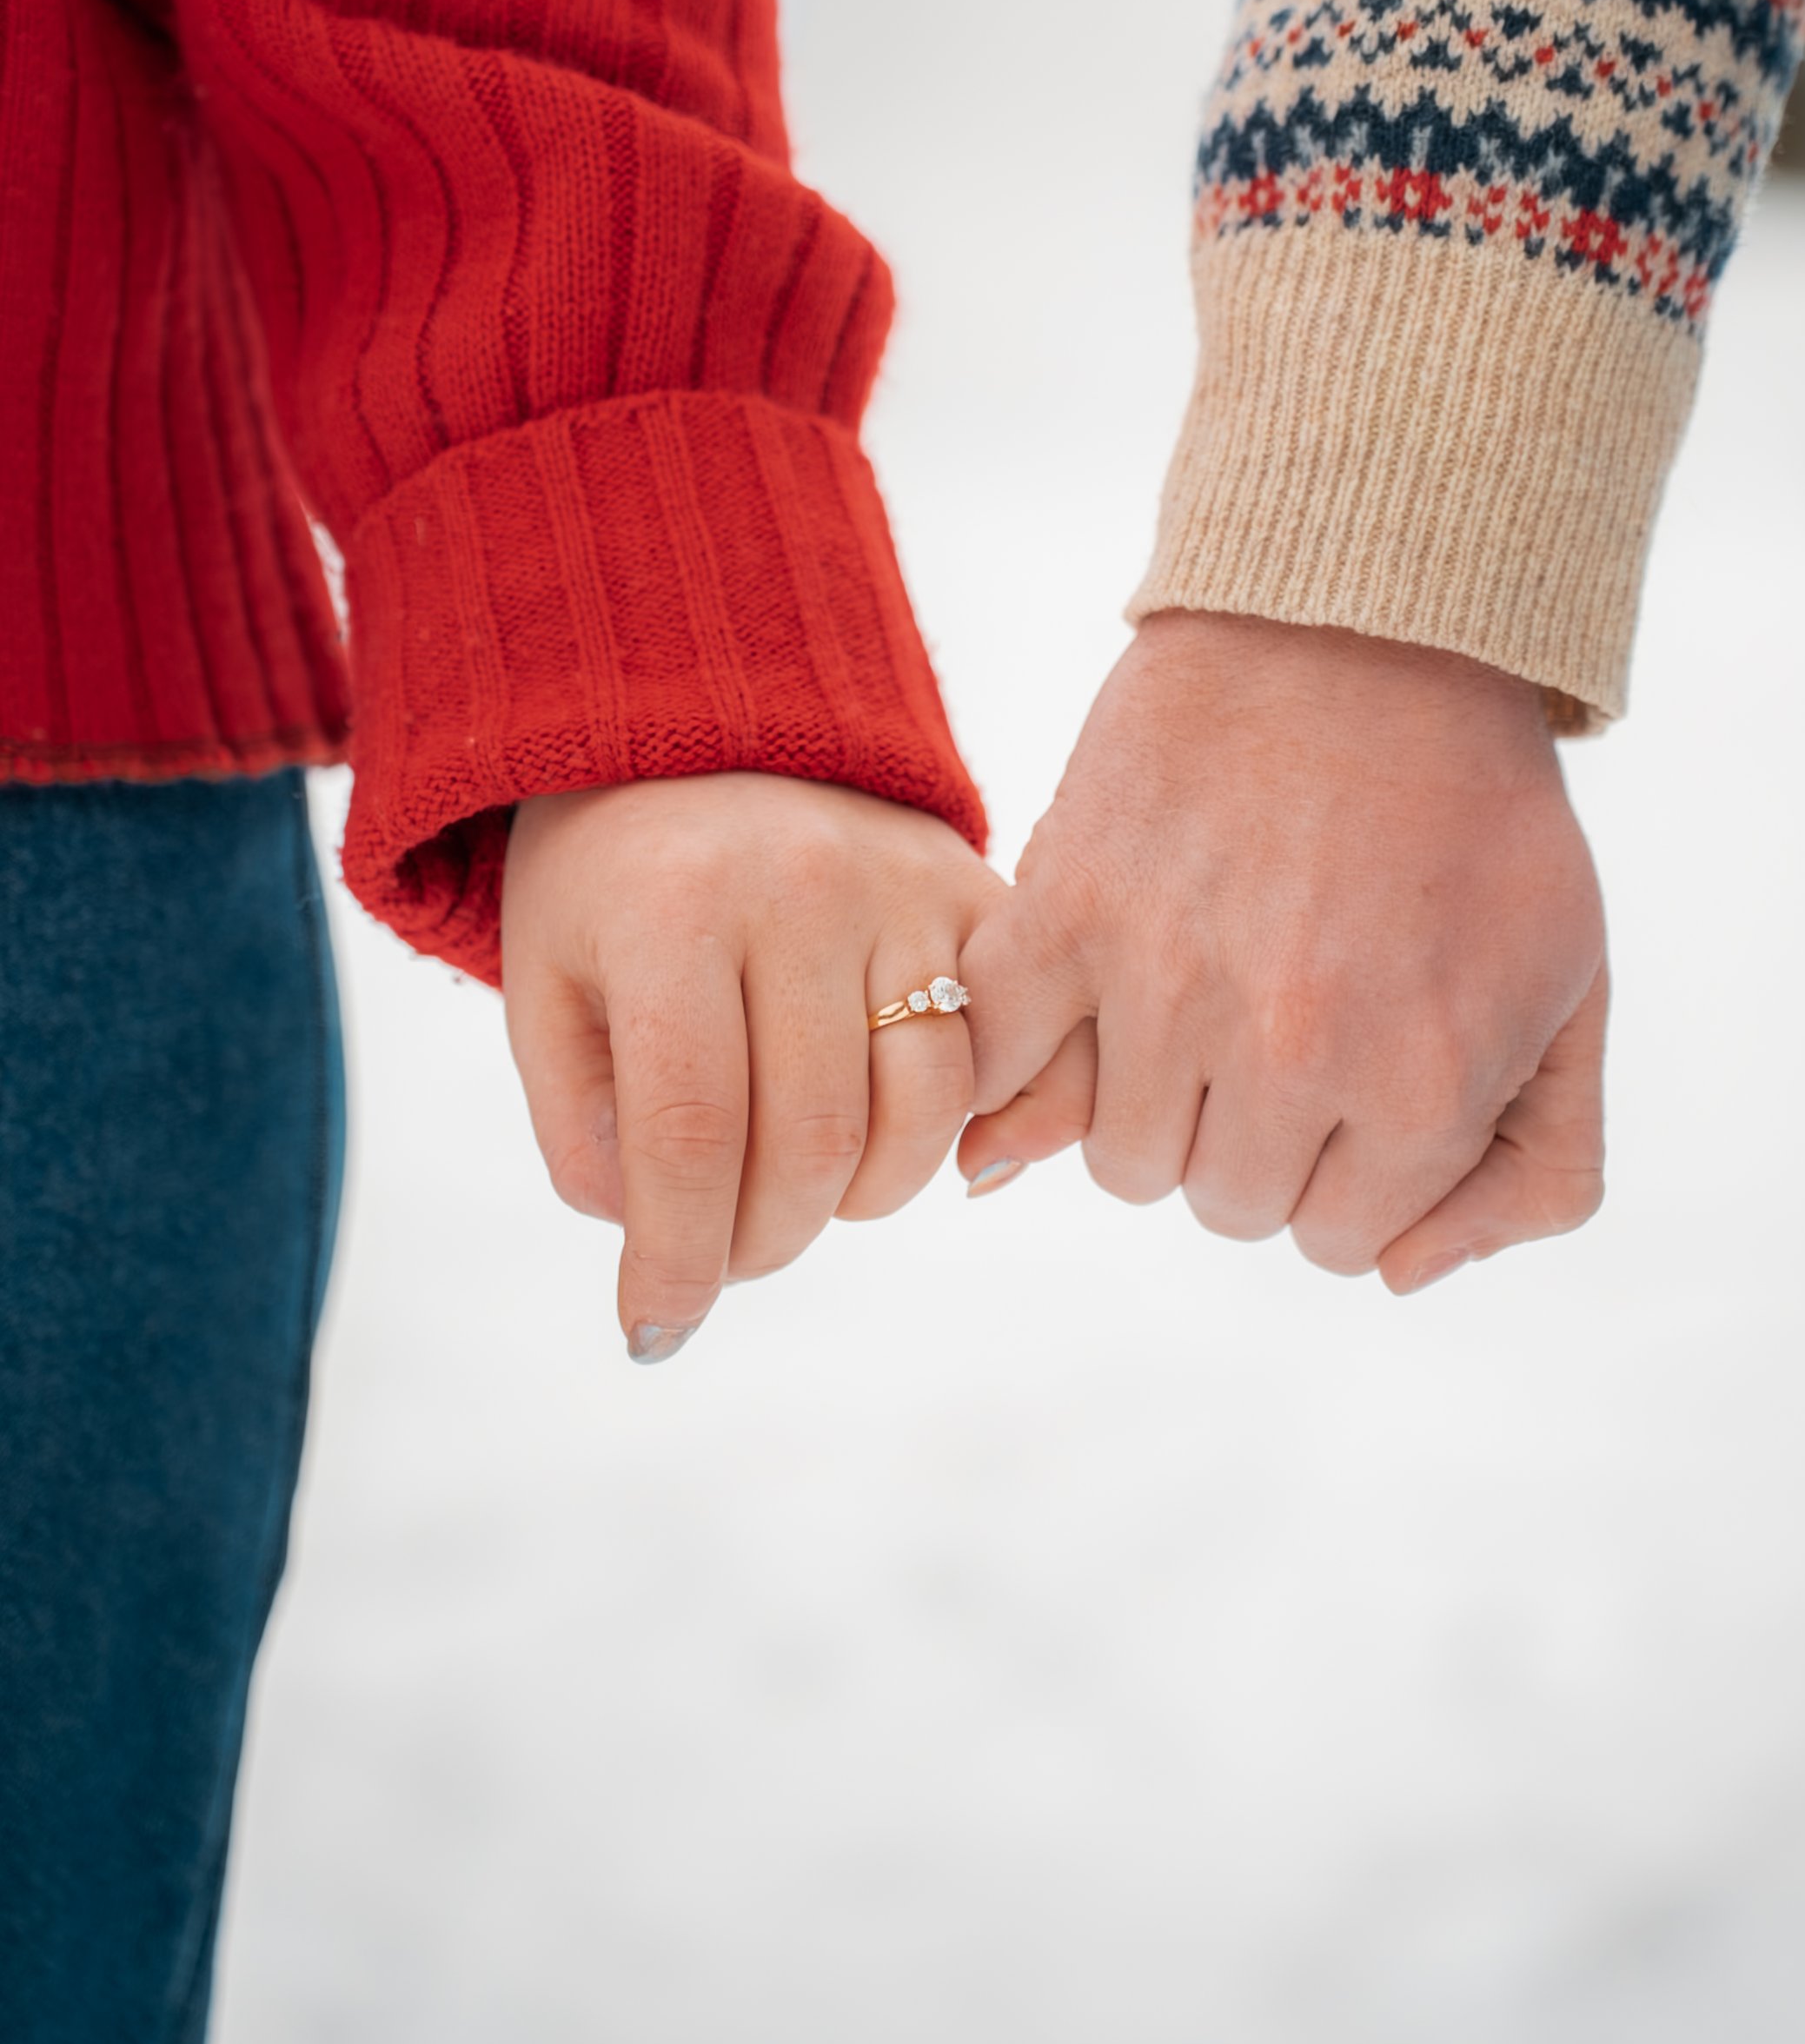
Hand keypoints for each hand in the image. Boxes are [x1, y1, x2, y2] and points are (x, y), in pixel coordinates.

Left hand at [502, 773, 999, 1357]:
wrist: (712, 715)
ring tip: (806, 1189)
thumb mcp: (547, 982)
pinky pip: (1018, 1052)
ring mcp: (910, 889)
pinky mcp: (985, 896)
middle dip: (763, 1240)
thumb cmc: (611, 875)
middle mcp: (806, 890)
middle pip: (815, 1143)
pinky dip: (985, 1131)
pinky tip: (933, 1156)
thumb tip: (660, 1243)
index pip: (692, 1135)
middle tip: (726, 1250)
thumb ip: (583, 1122)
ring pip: (924, 1114)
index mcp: (675, 908)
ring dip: (862, 1199)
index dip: (679, 1259)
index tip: (656, 1328)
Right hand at [957, 613, 1605, 1290]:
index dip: (1358, 1163)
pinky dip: (1023, 1063)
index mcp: (1419, 1083)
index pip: (1347, 1242)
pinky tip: (1079, 1012)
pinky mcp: (1064, 909)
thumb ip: (1539, 1172)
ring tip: (1202, 995)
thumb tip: (1404, 1277)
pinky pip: (999, 1064)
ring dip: (1159, 1101)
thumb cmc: (1479, 814)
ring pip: (1121, 1161)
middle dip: (1263, 1135)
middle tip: (1285, 1020)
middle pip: (1228, 1206)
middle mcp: (1284, 1050)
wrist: (1371, 621)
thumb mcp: (1576, 991)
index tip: (1365, 1070)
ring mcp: (1161, 982)